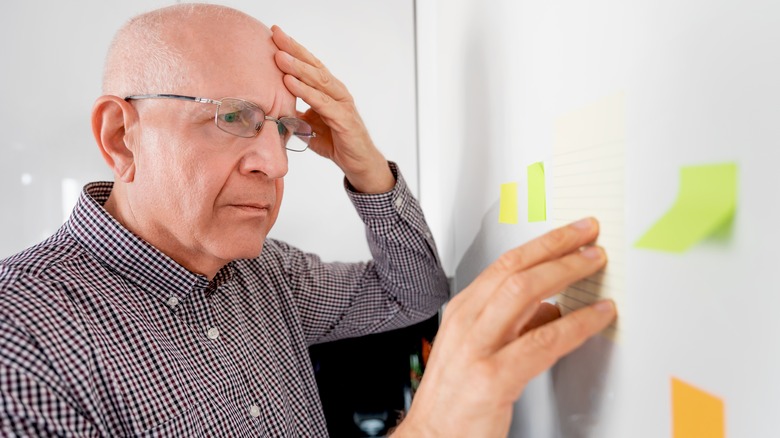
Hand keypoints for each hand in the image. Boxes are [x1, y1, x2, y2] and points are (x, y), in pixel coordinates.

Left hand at [271, 26, 394, 193]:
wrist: (358, 163)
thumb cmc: (336, 141)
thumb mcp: (308, 124)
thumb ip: (295, 113)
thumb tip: (273, 107)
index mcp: (328, 90)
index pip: (309, 64)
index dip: (293, 48)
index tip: (274, 33)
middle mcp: (336, 92)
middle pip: (314, 66)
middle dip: (293, 50)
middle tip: (275, 35)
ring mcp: (342, 104)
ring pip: (318, 81)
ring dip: (297, 68)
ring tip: (279, 57)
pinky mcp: (344, 120)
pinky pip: (322, 103)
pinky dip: (305, 92)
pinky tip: (290, 83)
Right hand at [393, 217, 616, 436]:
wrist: (433, 437)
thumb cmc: (454, 397)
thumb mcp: (478, 348)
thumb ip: (513, 326)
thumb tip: (550, 306)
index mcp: (463, 312)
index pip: (505, 264)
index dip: (543, 244)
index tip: (571, 233)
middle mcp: (467, 323)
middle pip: (515, 270)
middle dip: (557, 248)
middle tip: (590, 238)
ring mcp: (477, 349)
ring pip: (525, 293)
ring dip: (566, 272)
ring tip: (594, 264)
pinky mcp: (492, 378)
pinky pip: (542, 342)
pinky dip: (576, 324)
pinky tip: (596, 317)